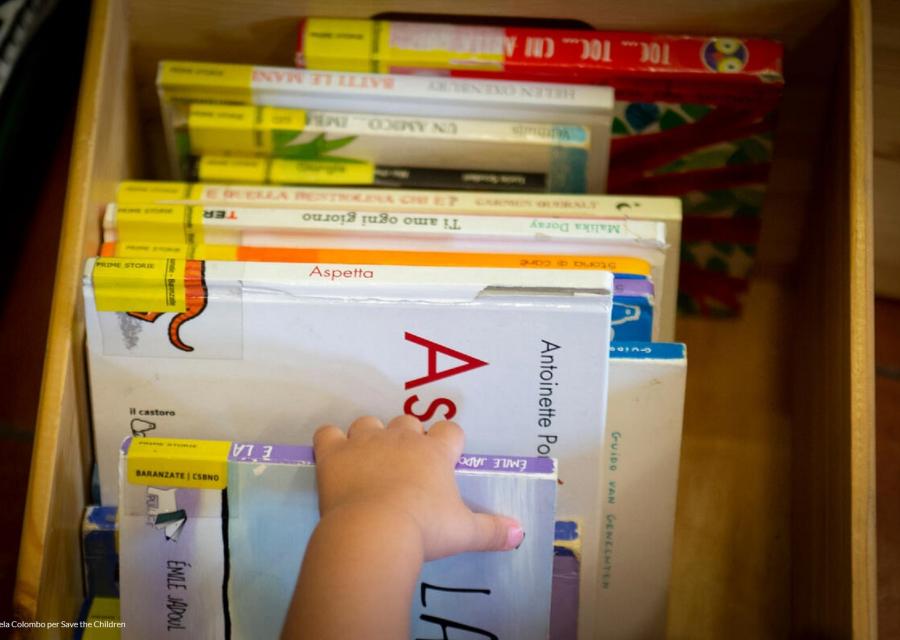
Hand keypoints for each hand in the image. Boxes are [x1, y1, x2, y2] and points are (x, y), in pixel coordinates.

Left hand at [313, 415, 524, 560]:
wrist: (373, 533)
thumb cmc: (425, 530)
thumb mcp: (465, 533)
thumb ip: (493, 531)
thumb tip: (521, 534)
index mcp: (435, 452)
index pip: (450, 430)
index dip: (449, 442)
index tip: (446, 459)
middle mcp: (402, 438)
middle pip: (408, 421)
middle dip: (408, 438)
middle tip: (407, 468)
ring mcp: (366, 442)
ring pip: (369, 422)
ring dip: (370, 437)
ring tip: (370, 462)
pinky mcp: (334, 453)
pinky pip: (327, 433)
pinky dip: (330, 443)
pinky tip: (334, 458)